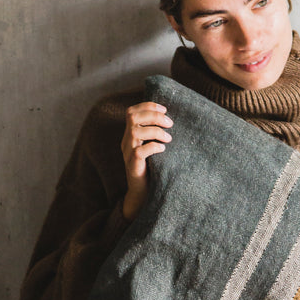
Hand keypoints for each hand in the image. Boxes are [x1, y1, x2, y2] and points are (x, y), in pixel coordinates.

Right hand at [121, 101, 172, 219]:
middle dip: (153, 116)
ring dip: (156, 131)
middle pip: (132, 117)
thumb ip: (156, 134)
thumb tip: (173, 120)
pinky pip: (140, 151)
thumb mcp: (152, 147)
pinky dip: (154, 147)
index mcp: (130, 135)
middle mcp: (126, 142)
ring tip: (169, 139)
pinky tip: (163, 150)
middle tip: (170, 123)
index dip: (147, 106)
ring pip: (135, 132)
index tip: (165, 109)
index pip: (131, 112)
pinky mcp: (132, 166)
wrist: (143, 193)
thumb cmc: (152, 168)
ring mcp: (127, 153)